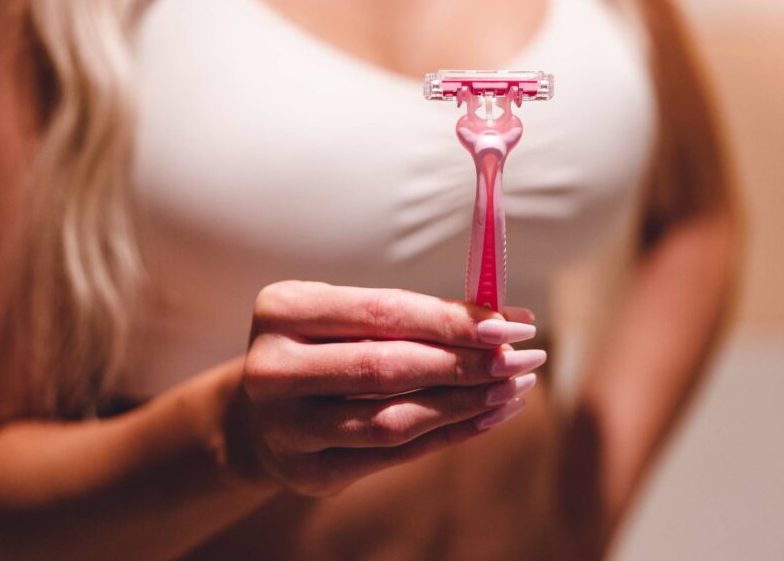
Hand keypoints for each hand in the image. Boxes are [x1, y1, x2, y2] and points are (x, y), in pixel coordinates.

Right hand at [233, 280, 545, 496]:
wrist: (260, 413)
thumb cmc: (323, 348)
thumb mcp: (347, 315)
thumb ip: (414, 315)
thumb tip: (504, 319)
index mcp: (282, 310)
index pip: (382, 312)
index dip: (451, 319)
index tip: (510, 322)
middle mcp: (272, 370)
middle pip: (388, 367)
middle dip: (466, 363)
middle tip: (522, 358)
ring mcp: (285, 428)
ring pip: (393, 419)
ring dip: (465, 404)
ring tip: (514, 388)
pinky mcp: (308, 473)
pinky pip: (394, 455)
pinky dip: (449, 435)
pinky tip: (488, 415)